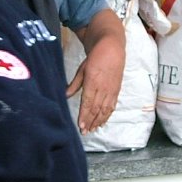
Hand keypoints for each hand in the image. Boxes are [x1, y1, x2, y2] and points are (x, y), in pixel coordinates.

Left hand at [67, 13, 124, 133]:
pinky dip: (107, 115)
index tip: (80, 125)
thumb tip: (65, 95)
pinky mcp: (116, 90)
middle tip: (85, 132)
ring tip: (92, 130)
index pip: (88, 103)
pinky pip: (112, 106)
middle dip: (90, 122)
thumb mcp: (82, 69)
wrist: (112, 49)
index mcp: (93, 82)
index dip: (84, 116)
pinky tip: (102, 122)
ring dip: (98, 121)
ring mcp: (111, 90)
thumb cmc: (95, 57)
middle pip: (96, 109)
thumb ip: (75, 84)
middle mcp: (103, 88)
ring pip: (105, 110)